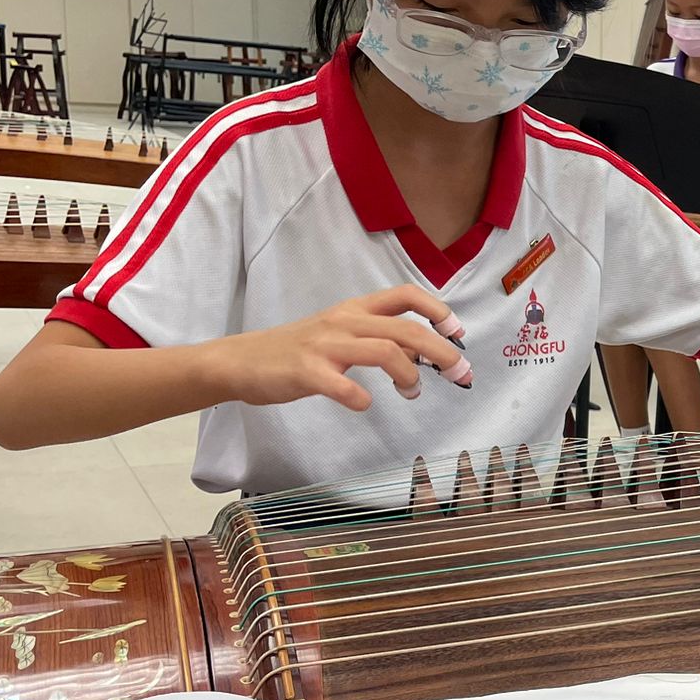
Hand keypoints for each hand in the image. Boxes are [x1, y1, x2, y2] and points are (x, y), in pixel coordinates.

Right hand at [218, 285, 469, 411]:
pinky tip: (364, 404)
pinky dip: (360, 398)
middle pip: (406, 330)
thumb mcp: (340, 333)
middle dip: (441, 351)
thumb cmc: (296, 350)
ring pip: (384, 350)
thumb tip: (423, 355)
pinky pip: (342, 385)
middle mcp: (344, 322)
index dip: (437, 309)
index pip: (404, 295)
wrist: (239, 361)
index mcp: (354, 310)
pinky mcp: (306, 372)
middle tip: (460, 373)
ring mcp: (325, 346)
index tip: (457, 331)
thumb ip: (377, 337)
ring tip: (413, 392)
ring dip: (409, 374)